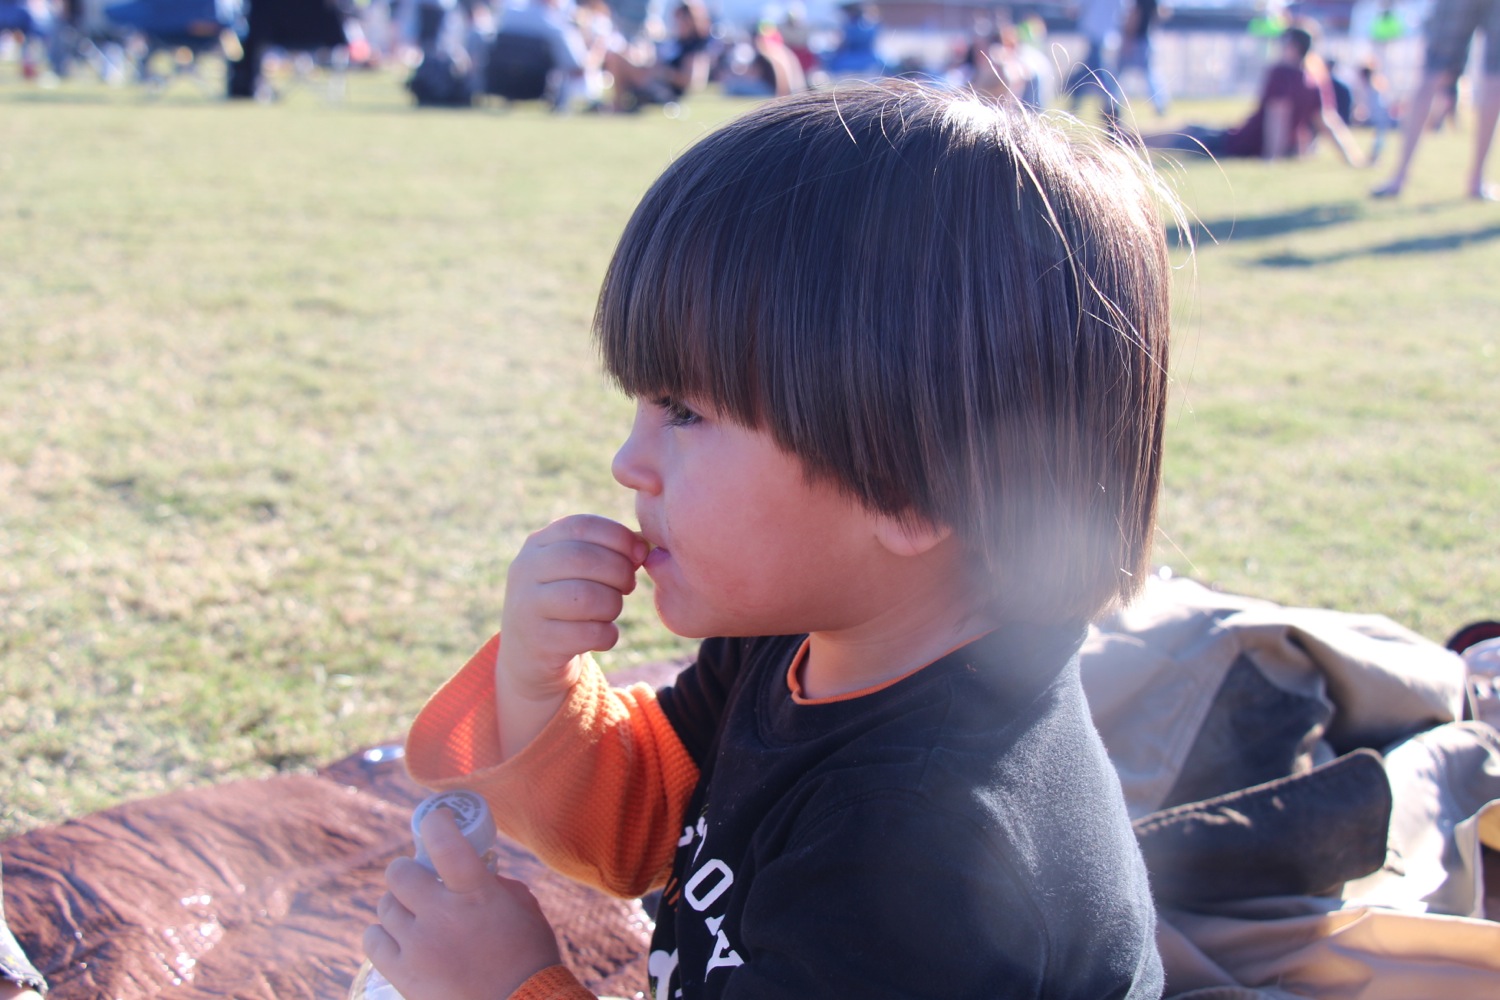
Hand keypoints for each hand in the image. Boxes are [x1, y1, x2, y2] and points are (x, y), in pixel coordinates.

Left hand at [363, 807, 562, 999]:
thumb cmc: (529, 958)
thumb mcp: (522, 908)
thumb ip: (494, 883)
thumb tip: (475, 867)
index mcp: (476, 894)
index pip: (445, 843)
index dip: (436, 823)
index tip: (437, 820)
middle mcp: (441, 916)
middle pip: (399, 873)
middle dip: (409, 871)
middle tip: (421, 879)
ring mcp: (418, 947)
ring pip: (384, 906)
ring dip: (399, 905)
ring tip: (415, 915)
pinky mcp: (402, 974)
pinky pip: (372, 940)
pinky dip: (382, 934)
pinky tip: (398, 937)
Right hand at [495, 516, 645, 741]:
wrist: (530, 654)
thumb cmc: (567, 602)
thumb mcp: (577, 570)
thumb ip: (607, 551)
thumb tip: (643, 546)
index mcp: (537, 544)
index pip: (581, 525)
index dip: (618, 536)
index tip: (640, 552)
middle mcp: (525, 570)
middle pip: (584, 558)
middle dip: (619, 571)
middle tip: (628, 585)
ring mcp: (527, 607)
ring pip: (588, 598)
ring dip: (613, 604)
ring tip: (611, 610)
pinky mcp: (539, 642)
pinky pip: (590, 634)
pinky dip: (608, 635)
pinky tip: (603, 635)